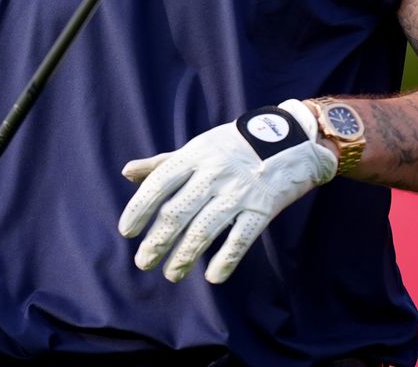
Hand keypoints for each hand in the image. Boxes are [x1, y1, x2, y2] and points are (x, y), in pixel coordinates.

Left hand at [118, 100, 337, 283]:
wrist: (291, 140)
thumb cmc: (235, 145)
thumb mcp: (199, 147)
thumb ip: (163, 163)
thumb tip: (127, 172)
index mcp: (196, 154)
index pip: (160, 182)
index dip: (140, 208)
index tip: (126, 231)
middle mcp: (215, 172)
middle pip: (178, 211)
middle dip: (157, 241)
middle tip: (143, 262)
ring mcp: (239, 191)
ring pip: (204, 230)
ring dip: (184, 256)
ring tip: (171, 274)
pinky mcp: (263, 209)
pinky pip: (240, 240)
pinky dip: (225, 261)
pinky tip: (212, 277)